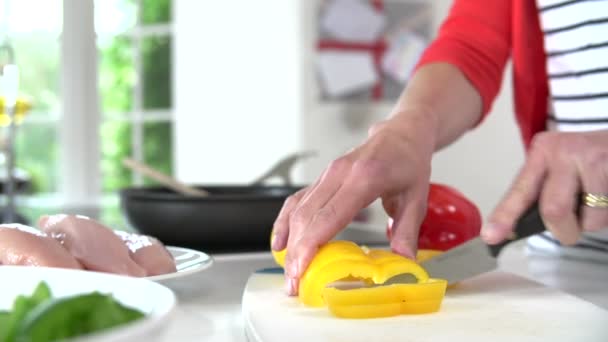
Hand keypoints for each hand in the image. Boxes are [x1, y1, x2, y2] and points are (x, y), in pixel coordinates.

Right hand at [271, 111, 436, 294]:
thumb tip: (403, 262)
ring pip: (297, 209)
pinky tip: (280, 242)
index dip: (310, 244)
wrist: (401, 133)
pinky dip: (285, 221)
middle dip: (296, 253)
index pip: (329, 215)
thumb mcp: (417, 197)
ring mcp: (327, 174)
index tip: (301, 269)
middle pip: (306, 216)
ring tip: (288, 271)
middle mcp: (339, 173)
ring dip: (288, 241)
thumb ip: (408, 231)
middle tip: (293, 283)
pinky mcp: (323, 178)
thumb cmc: (409, 162)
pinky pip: (297, 200)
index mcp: (363, 177)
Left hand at [482, 130, 607, 244]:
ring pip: (589, 218)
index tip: (490, 236)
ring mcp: (594, 158)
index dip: (505, 216)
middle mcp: (565, 151)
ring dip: (593, 222)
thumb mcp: (559, 165)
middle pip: (554, 210)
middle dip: (564, 231)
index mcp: (542, 151)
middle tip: (570, 230)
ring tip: (598, 202)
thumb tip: (511, 230)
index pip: (521, 191)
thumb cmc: (588, 159)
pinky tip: (607, 195)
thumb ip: (538, 192)